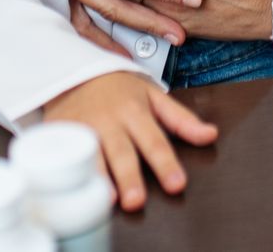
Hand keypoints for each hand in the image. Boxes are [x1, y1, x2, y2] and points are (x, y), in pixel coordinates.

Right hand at [43, 70, 217, 210]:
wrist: (75, 72)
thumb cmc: (118, 87)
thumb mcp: (153, 96)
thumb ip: (181, 119)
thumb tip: (211, 135)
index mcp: (136, 111)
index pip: (155, 141)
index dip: (166, 163)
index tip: (176, 184)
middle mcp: (110, 121)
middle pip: (122, 152)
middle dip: (129, 176)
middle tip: (136, 201)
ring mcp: (84, 128)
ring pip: (92, 156)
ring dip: (100, 178)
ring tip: (108, 199)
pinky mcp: (62, 134)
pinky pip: (65, 154)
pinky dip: (69, 170)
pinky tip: (73, 186)